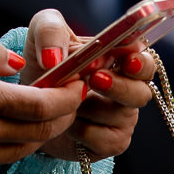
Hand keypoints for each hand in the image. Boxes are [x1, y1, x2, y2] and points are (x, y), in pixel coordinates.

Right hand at [0, 31, 84, 173]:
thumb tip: (16, 62)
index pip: (43, 106)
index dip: (68, 97)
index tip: (78, 84)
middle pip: (42, 133)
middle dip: (63, 116)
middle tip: (69, 99)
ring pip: (22, 151)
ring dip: (38, 133)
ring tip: (40, 111)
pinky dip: (6, 143)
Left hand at [18, 8, 155, 161]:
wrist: (29, 107)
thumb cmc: (44, 66)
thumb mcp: (41, 37)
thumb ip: (49, 31)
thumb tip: (54, 57)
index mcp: (120, 61)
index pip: (145, 62)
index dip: (140, 63)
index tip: (128, 61)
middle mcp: (128, 90)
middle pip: (141, 93)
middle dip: (120, 87)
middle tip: (95, 80)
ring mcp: (122, 118)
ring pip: (119, 116)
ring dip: (88, 108)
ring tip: (65, 102)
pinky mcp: (111, 143)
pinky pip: (102, 139)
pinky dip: (81, 131)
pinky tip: (67, 124)